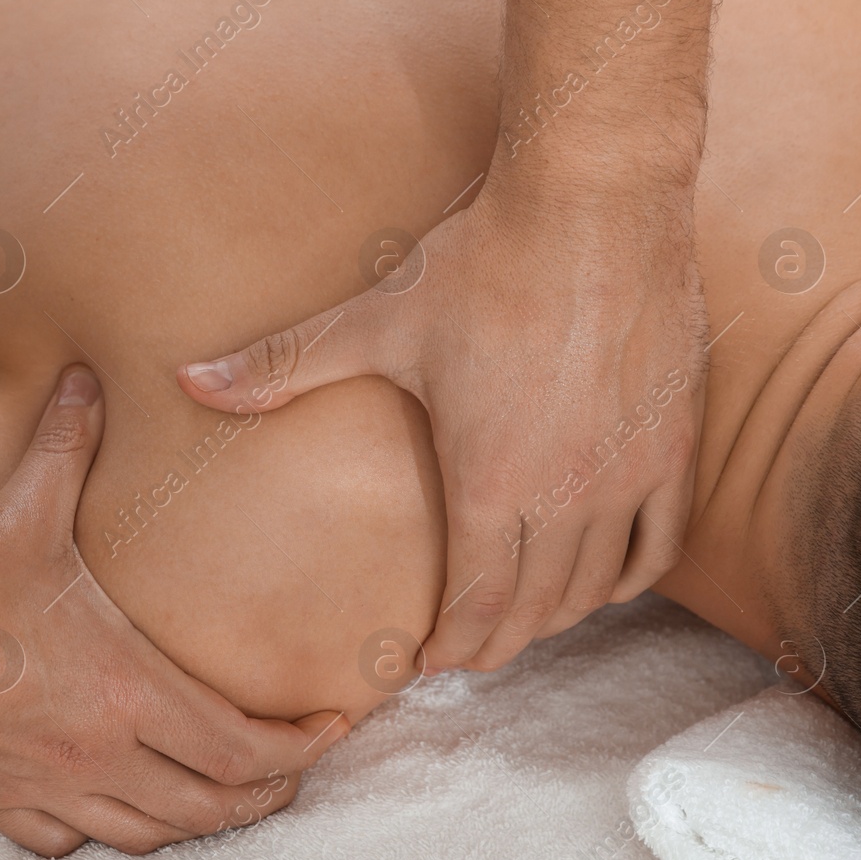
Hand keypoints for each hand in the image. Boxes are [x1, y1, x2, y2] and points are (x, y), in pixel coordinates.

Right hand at [0, 366, 347, 855]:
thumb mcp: (23, 508)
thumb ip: (70, 445)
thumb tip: (89, 375)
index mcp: (125, 688)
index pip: (244, 748)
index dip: (301, 748)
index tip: (331, 730)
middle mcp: (98, 751)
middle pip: (214, 808)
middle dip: (268, 796)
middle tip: (294, 770)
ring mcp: (46, 787)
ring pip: (149, 836)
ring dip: (200, 823)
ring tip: (224, 796)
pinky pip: (67, 845)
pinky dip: (103, 835)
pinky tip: (110, 810)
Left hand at [177, 182, 706, 671]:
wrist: (595, 198)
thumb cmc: (483, 262)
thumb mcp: (376, 320)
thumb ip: (281, 365)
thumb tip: (186, 379)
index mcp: (491, 482)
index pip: (475, 606)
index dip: (451, 646)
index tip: (428, 661)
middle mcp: (567, 493)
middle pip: (534, 611)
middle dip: (494, 643)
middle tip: (468, 653)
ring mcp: (630, 472)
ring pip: (594, 586)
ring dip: (555, 617)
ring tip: (522, 622)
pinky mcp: (675, 441)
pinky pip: (660, 543)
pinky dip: (629, 577)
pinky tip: (603, 583)